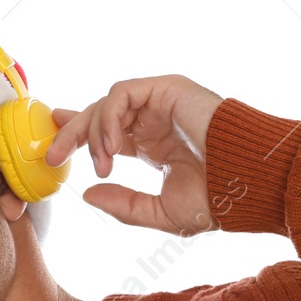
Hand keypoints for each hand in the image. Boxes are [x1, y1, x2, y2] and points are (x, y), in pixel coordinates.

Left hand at [43, 74, 224, 235]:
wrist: (247, 182)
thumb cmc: (217, 199)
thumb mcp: (161, 212)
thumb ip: (124, 205)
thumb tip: (88, 195)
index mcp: (153, 144)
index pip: (107, 132)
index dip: (78, 134)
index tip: (53, 145)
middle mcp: (154, 120)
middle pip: (99, 115)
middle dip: (72, 133)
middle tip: (52, 155)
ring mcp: (160, 102)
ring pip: (106, 103)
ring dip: (94, 133)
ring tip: (103, 164)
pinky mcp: (167, 88)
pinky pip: (122, 93)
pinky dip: (109, 118)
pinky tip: (112, 147)